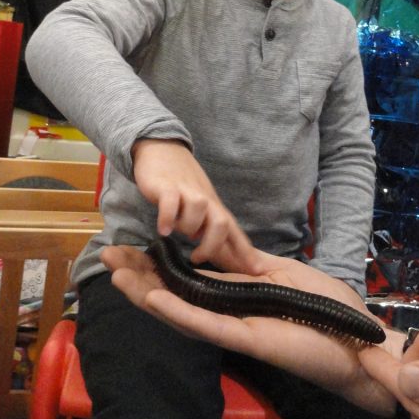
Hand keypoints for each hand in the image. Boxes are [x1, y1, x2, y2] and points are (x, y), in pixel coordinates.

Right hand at [101, 244, 403, 415]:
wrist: (357, 340)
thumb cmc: (326, 306)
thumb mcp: (281, 272)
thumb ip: (246, 264)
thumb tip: (218, 245)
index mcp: (235, 295)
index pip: (187, 277)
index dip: (157, 264)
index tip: (130, 246)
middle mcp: (226, 313)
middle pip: (173, 294)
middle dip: (139, 276)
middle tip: (106, 257)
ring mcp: (232, 328)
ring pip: (180, 311)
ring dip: (146, 294)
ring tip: (116, 275)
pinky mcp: (244, 339)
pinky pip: (205, 325)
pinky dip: (176, 312)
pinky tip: (151, 298)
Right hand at [132, 138, 261, 272]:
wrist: (162, 148)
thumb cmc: (182, 183)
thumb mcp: (200, 205)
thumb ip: (206, 227)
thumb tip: (213, 250)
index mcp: (214, 208)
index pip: (235, 231)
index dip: (245, 252)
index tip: (256, 271)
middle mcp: (205, 200)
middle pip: (221, 223)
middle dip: (212, 245)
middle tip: (197, 258)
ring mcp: (186, 192)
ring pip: (199, 211)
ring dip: (188, 227)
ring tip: (174, 234)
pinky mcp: (166, 186)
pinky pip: (171, 202)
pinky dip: (168, 218)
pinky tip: (163, 229)